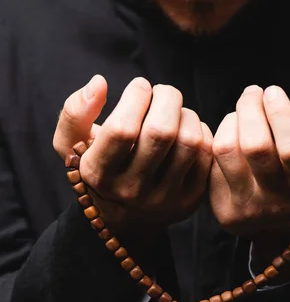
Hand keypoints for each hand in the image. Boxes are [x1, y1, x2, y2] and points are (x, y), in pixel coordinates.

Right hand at [53, 75, 212, 252]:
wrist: (124, 219)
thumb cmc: (99, 168)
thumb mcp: (71, 145)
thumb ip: (74, 112)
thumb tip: (99, 83)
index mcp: (99, 175)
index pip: (122, 130)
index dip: (135, 97)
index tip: (139, 86)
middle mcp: (132, 191)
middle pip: (161, 132)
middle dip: (166, 98)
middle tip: (161, 92)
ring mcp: (164, 199)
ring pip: (189, 141)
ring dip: (186, 113)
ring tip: (174, 111)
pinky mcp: (190, 200)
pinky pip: (206, 154)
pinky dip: (201, 131)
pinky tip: (186, 129)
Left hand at [210, 84, 289, 256]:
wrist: (283, 223)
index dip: (280, 114)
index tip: (274, 92)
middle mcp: (277, 201)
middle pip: (255, 147)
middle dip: (250, 108)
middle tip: (254, 93)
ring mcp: (247, 207)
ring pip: (227, 150)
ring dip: (232, 120)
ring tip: (243, 112)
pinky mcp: (222, 207)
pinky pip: (211, 160)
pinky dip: (220, 137)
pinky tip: (233, 134)